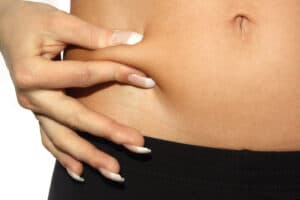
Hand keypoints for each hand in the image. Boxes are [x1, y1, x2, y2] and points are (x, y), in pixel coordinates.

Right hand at [0, 1, 154, 182]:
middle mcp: (32, 96)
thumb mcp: (59, 22)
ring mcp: (35, 108)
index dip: (117, 75)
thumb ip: (94, 34)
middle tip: (137, 145)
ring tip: (114, 171)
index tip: (145, 80)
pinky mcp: (40, 112)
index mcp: (34, 73)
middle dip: (108, 133)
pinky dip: (64, 157)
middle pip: (75, 120)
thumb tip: (132, 40)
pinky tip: (81, 171)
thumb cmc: (30, 23)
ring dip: (89, 156)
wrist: (5, 27)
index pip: (85, 76)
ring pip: (63, 139)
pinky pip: (50, 139)